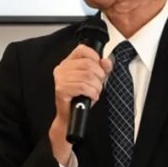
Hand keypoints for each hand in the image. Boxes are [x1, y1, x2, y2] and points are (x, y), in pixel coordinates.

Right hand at [49, 45, 112, 164]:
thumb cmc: (81, 98)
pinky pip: (82, 87)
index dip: (95, 58)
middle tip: (98, 85)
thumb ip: (102, 69)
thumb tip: (106, 61)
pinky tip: (92, 97)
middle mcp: (62, 68)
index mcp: (68, 62)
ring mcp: (60, 78)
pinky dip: (92, 93)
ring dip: (96, 86)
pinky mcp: (61, 89)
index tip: (99, 69)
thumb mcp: (95, 80)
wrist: (71, 117)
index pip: (83, 49)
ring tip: (95, 92)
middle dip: (99, 76)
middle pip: (88, 64)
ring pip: (87, 76)